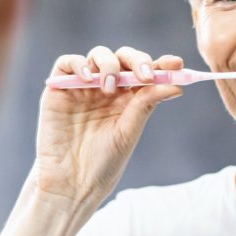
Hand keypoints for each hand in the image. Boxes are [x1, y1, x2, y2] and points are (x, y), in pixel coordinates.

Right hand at [31, 46, 182, 202]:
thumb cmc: (103, 162)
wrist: (71, 181)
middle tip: (145, 74)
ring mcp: (83, 86)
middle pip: (124, 58)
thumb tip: (175, 84)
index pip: (146, 72)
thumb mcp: (129, 131)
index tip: (176, 64)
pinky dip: (79, 64)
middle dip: (137, 60)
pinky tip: (90, 80)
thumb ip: (146, 104)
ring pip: (99, 55)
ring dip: (110, 65)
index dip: (161, 64)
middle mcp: (107, 88)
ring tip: (109, 87)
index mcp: (129, 98)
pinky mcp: (59, 87)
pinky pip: (67, 62)